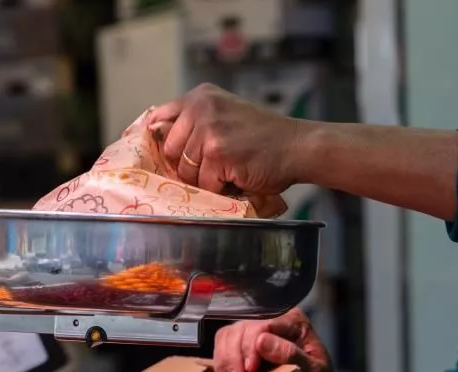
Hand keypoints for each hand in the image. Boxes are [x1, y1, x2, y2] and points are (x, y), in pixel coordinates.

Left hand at [146, 83, 310, 195]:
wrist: (298, 147)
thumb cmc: (264, 137)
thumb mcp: (226, 113)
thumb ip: (196, 121)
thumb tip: (158, 141)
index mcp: (201, 96)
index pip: (160, 118)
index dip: (159, 140)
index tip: (163, 154)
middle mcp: (201, 108)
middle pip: (170, 150)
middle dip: (188, 165)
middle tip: (213, 166)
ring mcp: (209, 130)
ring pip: (186, 171)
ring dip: (206, 179)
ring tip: (230, 170)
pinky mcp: (218, 154)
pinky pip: (204, 184)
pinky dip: (220, 188)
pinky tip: (238, 177)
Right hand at [213, 310, 349, 371]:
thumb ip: (291, 355)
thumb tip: (261, 341)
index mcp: (293, 320)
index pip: (262, 324)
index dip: (250, 346)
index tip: (250, 370)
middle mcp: (273, 320)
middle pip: (240, 329)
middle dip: (234, 356)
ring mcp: (256, 331)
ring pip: (227, 336)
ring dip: (225, 361)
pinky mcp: (244, 346)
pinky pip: (222, 347)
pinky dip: (222, 364)